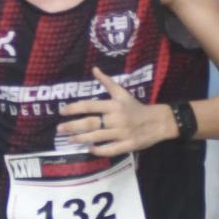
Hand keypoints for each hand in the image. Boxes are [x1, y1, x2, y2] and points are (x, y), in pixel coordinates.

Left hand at [56, 68, 172, 156]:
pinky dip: (98, 150)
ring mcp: (121, 133)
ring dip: (81, 139)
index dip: (74, 108)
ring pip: (97, 137)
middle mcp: (116, 119)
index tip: (62, 111)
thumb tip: (94, 69)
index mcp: (114, 105)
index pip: (90, 106)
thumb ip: (107, 82)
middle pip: (90, 123)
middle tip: (59, 129)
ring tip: (69, 140)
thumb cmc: (136, 107)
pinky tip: (89, 149)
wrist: (158, 122)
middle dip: (72, 126)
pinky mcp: (127, 145)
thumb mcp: (122, 93)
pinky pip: (110, 149)